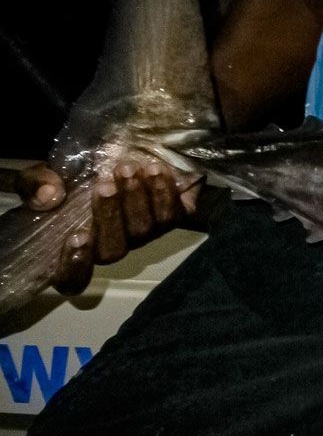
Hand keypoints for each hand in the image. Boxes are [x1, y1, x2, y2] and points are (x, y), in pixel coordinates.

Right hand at [15, 160, 199, 293]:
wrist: (120, 155)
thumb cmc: (73, 176)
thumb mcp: (42, 177)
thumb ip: (35, 185)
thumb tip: (48, 195)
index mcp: (77, 248)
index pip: (73, 280)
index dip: (75, 267)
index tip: (77, 237)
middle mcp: (111, 246)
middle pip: (113, 251)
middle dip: (110, 216)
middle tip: (105, 185)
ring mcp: (143, 234)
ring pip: (145, 231)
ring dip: (137, 200)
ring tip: (129, 170)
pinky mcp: (172, 216)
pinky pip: (173, 215)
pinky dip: (165, 193)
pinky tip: (154, 170)